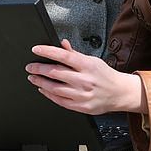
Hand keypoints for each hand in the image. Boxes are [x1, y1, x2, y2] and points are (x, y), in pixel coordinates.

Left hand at [26, 39, 147, 114]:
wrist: (119, 93)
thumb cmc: (105, 75)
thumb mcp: (93, 60)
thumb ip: (75, 54)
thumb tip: (62, 44)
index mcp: (88, 65)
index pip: (64, 55)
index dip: (48, 51)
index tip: (36, 49)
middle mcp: (84, 80)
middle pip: (56, 73)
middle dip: (39, 68)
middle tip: (30, 66)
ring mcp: (82, 95)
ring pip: (54, 88)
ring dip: (40, 82)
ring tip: (33, 77)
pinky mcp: (80, 106)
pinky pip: (59, 101)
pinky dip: (48, 94)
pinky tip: (43, 89)